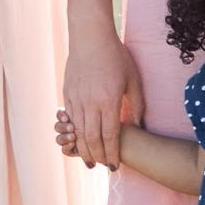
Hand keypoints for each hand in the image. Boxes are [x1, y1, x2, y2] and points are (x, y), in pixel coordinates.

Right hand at [62, 26, 139, 168]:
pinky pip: (70, 120)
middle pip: (91, 139)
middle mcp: (90, 103)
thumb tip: (137, 127)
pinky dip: (74, 133)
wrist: (90, 37)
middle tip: (101, 166)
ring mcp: (76, 99)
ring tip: (89, 159)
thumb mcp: (133, 80)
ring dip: (83, 149)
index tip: (114, 166)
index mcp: (109, 101)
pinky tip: (79, 139)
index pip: (110, 136)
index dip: (112, 154)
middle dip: (97, 156)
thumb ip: (136, 105)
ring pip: (77, 132)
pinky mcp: (67, 94)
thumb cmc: (116, 57)